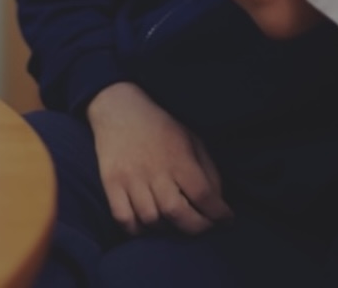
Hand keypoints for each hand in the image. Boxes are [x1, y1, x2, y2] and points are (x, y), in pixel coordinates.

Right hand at [86, 82, 232, 236]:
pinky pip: (124, 219)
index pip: (203, 195)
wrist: (118, 109)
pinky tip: (147, 223)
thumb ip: (207, 170)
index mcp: (178, 158)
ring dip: (167, 228)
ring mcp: (130, 178)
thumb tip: (217, 201)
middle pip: (178, 213)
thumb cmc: (160, 126)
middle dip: (197, 227)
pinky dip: (137, 229)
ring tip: (174, 221)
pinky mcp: (111, 183)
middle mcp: (155, 170)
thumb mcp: (191, 139)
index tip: (226, 220)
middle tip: (203, 224)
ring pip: (151, 220)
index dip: (219, 214)